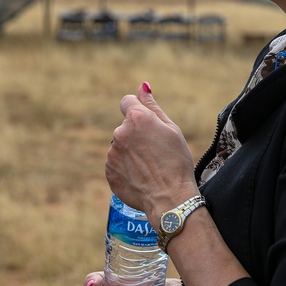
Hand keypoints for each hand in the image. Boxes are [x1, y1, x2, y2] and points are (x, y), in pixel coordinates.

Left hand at [105, 82, 198, 218]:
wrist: (170, 198)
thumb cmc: (176, 162)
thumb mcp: (171, 129)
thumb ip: (152, 106)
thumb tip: (142, 86)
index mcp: (137, 119)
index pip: (127, 102)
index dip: (138, 111)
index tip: (147, 124)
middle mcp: (120, 133)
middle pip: (125, 127)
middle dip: (136, 134)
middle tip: (155, 151)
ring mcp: (112, 154)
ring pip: (121, 146)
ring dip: (131, 152)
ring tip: (149, 167)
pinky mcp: (109, 172)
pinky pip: (116, 164)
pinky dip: (126, 168)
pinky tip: (141, 177)